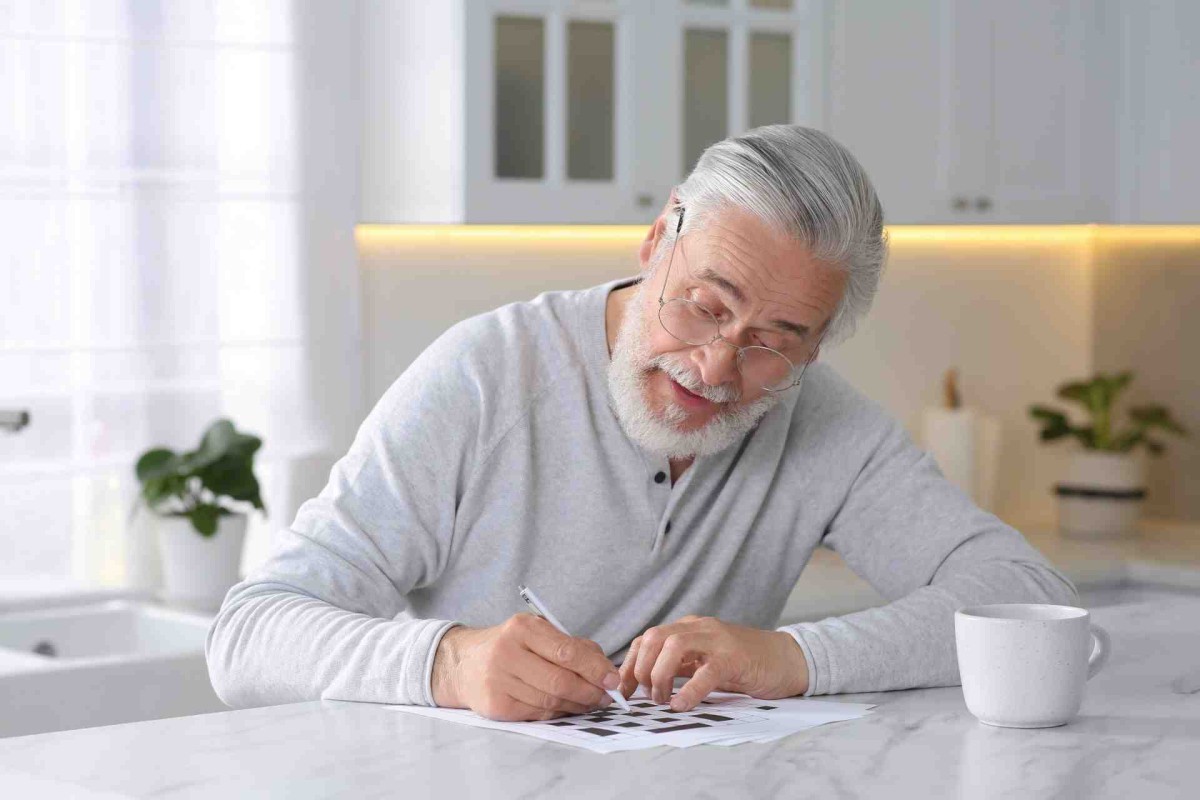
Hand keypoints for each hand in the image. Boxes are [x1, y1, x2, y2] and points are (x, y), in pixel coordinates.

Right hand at [431, 613, 620, 720]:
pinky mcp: (495, 706)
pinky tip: (566, 707)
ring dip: (576, 705)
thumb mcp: (538, 633)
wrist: (465, 663)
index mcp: (522, 628)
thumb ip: (573, 646)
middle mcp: (507, 652)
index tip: (613, 680)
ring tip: (589, 703)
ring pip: (550, 701)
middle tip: (606, 698)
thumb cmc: (512, 646)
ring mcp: (498, 681)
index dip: (594, 668)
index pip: (566, 651)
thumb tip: (606, 670)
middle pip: (560, 681)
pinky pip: (537, 714)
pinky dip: (557, 713)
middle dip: (589, 692)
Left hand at [617, 615, 808, 711]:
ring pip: (674, 646)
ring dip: (660, 675)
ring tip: (663, 699)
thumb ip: (680, 668)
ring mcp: (718, 640)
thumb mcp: (705, 662)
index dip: (630, 664)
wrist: (788, 659)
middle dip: (641, 668)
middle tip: (645, 695)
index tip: (624, 690)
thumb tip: (647, 687)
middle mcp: (700, 628)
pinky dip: (689, 691)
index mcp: (689, 628)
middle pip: (654, 637)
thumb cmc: (746, 665)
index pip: (648, 638)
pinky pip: (706, 672)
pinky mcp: (735, 658)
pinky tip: (681, 705)